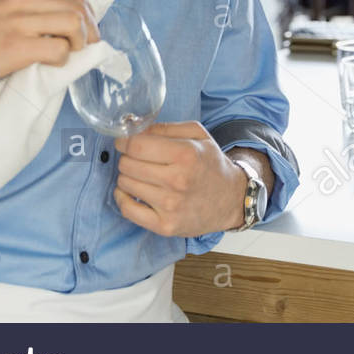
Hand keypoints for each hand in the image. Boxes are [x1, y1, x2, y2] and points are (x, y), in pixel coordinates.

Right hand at [0, 0, 99, 87]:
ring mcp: (19, 21)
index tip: (87, 32)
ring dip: (79, 43)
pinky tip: (49, 64)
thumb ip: (29, 7)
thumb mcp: (1, 6)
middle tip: (85, 48)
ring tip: (68, 55)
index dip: (88, 15)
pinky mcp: (15, 47)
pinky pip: (58, 50)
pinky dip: (62, 60)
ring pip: (73, 25)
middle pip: (78, 8)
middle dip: (90, 31)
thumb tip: (66, 23)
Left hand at [112, 121, 247, 235]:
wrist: (231, 199)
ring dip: (127, 176)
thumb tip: (134, 130)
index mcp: (186, 154)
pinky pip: (127, 210)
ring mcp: (171, 206)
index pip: (137, 145)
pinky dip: (122, 198)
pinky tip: (130, 192)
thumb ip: (165, 128)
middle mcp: (178, 180)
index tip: (124, 142)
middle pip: (128, 164)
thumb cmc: (211, 164)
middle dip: (126, 158)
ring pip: (125, 184)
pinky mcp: (165, 226)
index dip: (124, 141)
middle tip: (135, 159)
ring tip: (140, 175)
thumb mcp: (197, 135)